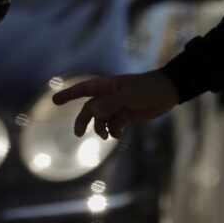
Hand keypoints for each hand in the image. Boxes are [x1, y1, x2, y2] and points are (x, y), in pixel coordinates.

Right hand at [51, 70, 179, 139]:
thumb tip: (93, 111)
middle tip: (78, 134)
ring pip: (102, 119)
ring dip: (101, 129)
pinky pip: (114, 125)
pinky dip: (114, 131)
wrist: (169, 92)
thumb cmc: (148, 88)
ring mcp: (118, 106)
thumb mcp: (130, 95)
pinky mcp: (127, 115)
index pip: (83, 89)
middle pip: (90, 109)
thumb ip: (111, 103)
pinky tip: (119, 134)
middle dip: (84, 121)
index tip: (54, 101)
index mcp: (107, 86)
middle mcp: (110, 96)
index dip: (68, 94)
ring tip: (107, 136)